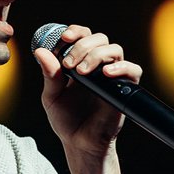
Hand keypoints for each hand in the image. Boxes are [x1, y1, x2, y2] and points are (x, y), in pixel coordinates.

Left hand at [32, 24, 144, 157]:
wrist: (79, 142)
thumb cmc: (65, 119)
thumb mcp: (52, 96)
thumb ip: (49, 75)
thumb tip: (40, 52)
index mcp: (80, 62)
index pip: (83, 35)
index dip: (76, 31)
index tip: (64, 37)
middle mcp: (97, 65)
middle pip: (99, 38)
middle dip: (83, 45)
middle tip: (68, 64)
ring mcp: (112, 76)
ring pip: (114, 49)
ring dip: (96, 55)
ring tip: (81, 72)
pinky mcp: (124, 89)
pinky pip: (133, 70)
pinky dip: (121, 67)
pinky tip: (105, 74)